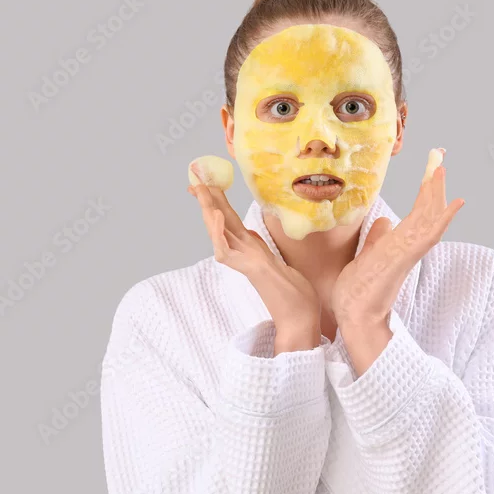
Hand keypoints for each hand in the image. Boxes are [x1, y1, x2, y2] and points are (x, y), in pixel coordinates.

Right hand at [188, 171, 319, 354]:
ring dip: (208, 210)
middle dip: (206, 197)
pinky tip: (217, 217)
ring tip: (202, 189)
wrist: (299, 318)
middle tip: (195, 175)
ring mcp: (243, 262)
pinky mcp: (248, 271)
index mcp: (249, 247)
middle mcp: (241, 252)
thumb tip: (249, 232)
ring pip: (217, 233)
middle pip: (218, 220)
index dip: (216, 198)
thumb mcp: (277, 261)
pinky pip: (226, 250)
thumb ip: (259, 247)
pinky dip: (219, 233)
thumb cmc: (294, 294)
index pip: (227, 217)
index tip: (206, 181)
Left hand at [332, 152, 464, 373]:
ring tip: (440, 167)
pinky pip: (426, 236)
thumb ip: (378, 240)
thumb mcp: (365, 257)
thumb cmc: (357, 292)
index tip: (432, 166)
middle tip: (439, 154)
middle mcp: (407, 246)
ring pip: (428, 219)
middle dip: (434, 183)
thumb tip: (384, 221)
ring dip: (436, 192)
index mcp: (399, 244)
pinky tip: (452, 204)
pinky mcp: (402, 259)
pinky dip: (440, 219)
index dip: (426, 190)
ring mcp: (406, 253)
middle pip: (427, 210)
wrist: (354, 317)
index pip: (417, 212)